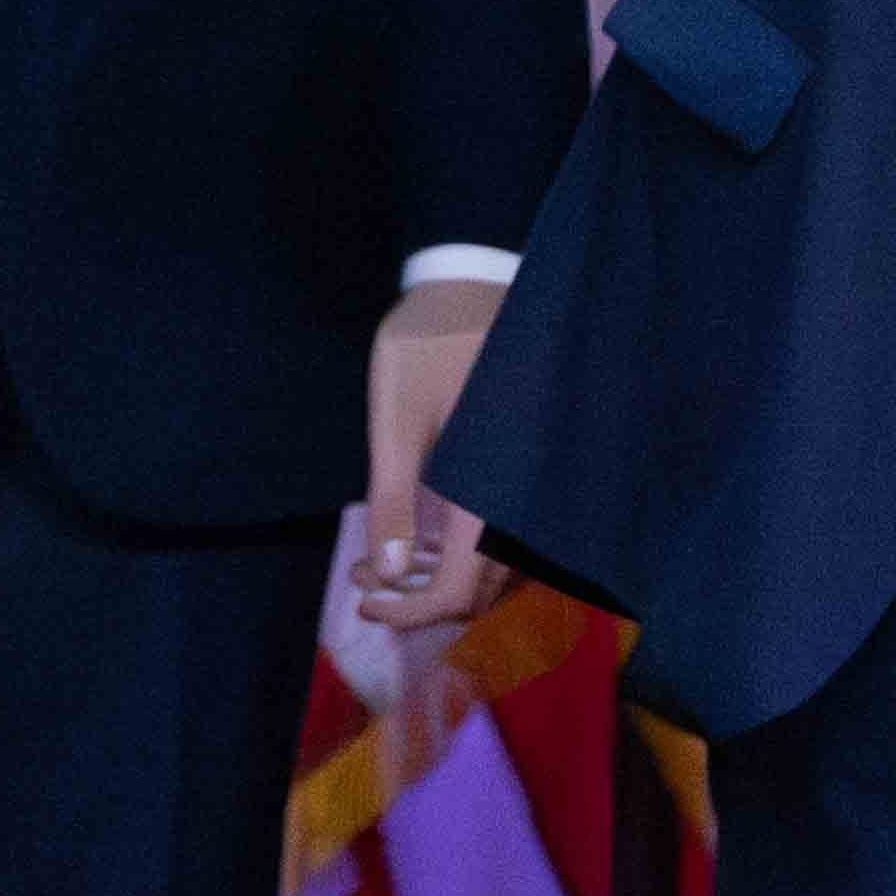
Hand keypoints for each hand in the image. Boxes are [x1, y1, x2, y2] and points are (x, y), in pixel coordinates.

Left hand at [351, 279, 504, 632]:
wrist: (470, 284)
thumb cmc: (426, 343)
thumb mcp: (396, 419)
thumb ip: (394, 497)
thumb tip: (386, 572)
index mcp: (491, 485)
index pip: (462, 585)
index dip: (413, 611)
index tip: (365, 604)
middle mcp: (525, 492)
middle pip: (486, 588)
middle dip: (420, 599)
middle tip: (363, 579)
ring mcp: (532, 481)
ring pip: (500, 569)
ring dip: (441, 579)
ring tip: (382, 561)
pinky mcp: (529, 469)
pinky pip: (508, 537)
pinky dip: (465, 553)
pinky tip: (424, 535)